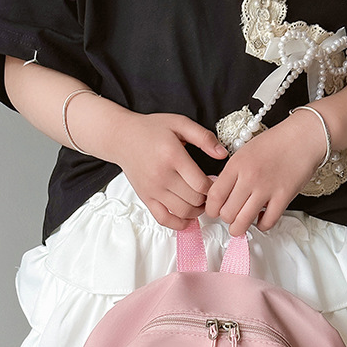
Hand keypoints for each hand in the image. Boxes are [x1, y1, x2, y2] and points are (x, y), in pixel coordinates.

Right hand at [110, 112, 227, 229]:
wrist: (122, 138)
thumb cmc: (151, 130)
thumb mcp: (179, 123)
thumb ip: (203, 137)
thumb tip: (223, 154)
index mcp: (172, 156)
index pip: (201, 184)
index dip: (213, 187)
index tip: (215, 182)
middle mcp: (162, 176)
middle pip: (194, 199)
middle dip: (206, 198)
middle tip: (209, 192)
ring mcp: (153, 190)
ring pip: (183, 212)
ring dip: (197, 211)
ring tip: (200, 202)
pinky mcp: (146, 198)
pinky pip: (164, 219)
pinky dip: (179, 223)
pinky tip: (187, 218)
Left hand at [204, 113, 326, 235]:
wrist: (303, 137)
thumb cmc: (275, 143)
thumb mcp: (244, 152)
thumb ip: (232, 173)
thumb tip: (221, 195)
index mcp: (236, 164)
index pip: (214, 196)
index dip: (211, 209)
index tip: (215, 210)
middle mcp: (249, 177)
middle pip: (227, 213)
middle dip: (227, 219)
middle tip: (232, 215)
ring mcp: (267, 189)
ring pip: (243, 222)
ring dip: (240, 227)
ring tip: (242, 223)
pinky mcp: (283, 197)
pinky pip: (267, 222)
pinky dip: (262, 225)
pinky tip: (262, 218)